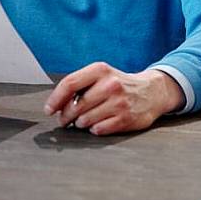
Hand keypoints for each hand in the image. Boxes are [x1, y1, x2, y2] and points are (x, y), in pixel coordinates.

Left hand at [44, 63, 184, 135]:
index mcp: (100, 70)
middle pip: (75, 106)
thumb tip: (55, 104)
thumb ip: (80, 85)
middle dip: (65, 116)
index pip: (69, 84)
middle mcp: (110, 84)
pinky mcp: (126, 119)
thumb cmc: (119, 84)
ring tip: (84, 119)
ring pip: (85, 120)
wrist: (151, 91)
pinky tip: (98, 124)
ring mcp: (119, 102)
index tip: (49, 109)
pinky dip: (94, 129)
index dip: (55, 99)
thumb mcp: (101, 75)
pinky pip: (99, 129)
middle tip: (64, 120)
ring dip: (80, 123)